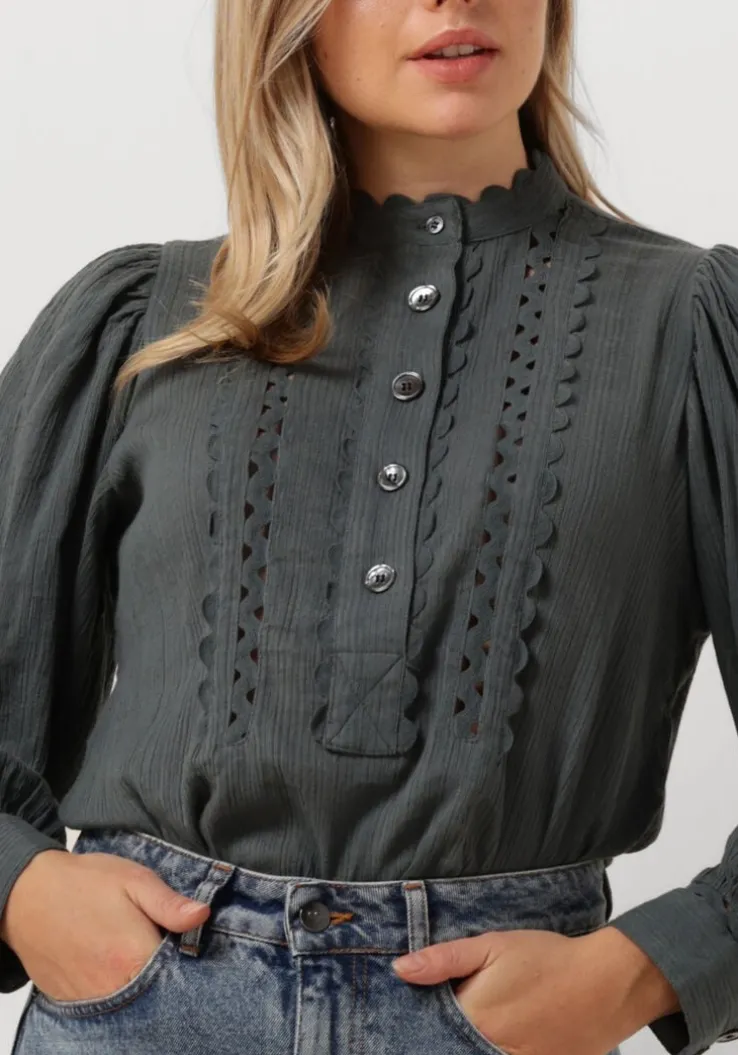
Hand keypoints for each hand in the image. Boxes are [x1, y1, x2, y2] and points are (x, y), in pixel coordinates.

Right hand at [0, 847, 210, 1001]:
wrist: (28, 894)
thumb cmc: (85, 883)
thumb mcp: (135, 881)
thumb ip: (170, 904)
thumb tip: (203, 915)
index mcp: (134, 958)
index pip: (179, 975)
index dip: (185, 959)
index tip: (183, 941)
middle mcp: (113, 989)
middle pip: (155, 992)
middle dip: (162, 971)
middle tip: (151, 938)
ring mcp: (89, 1001)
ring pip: (130, 1002)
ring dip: (137, 981)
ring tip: (127, 947)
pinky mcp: (71, 1004)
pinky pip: (104, 1005)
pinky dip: (112, 989)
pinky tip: (109, 962)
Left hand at [391, 925, 680, 1054]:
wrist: (608, 984)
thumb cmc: (549, 959)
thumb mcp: (493, 946)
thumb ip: (445, 960)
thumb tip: (400, 970)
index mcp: (474, 1018)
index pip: (428, 1031)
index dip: (419, 1024)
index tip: (413, 1016)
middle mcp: (490, 1049)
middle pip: (449, 1047)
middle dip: (439, 1038)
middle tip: (447, 1019)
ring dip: (467, 1044)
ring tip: (479, 1025)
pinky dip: (494, 1050)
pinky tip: (498, 1036)